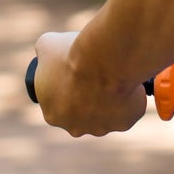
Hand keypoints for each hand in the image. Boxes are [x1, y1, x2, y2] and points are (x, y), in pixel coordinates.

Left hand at [31, 31, 147, 138]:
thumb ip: (44, 52)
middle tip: (95, 73)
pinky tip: (127, 83)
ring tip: (113, 75)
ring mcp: (101, 128)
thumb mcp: (47, 44)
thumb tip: (46, 50)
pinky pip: (128, 111)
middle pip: (81, 113)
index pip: (58, 102)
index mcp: (52, 114)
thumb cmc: (73, 54)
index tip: (76, 71)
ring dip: (108, 99)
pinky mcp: (124, 124)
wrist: (104, 60)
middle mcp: (76, 128)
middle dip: (87, 97)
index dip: (66, 86)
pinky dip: (130, 98)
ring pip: (106, 114)